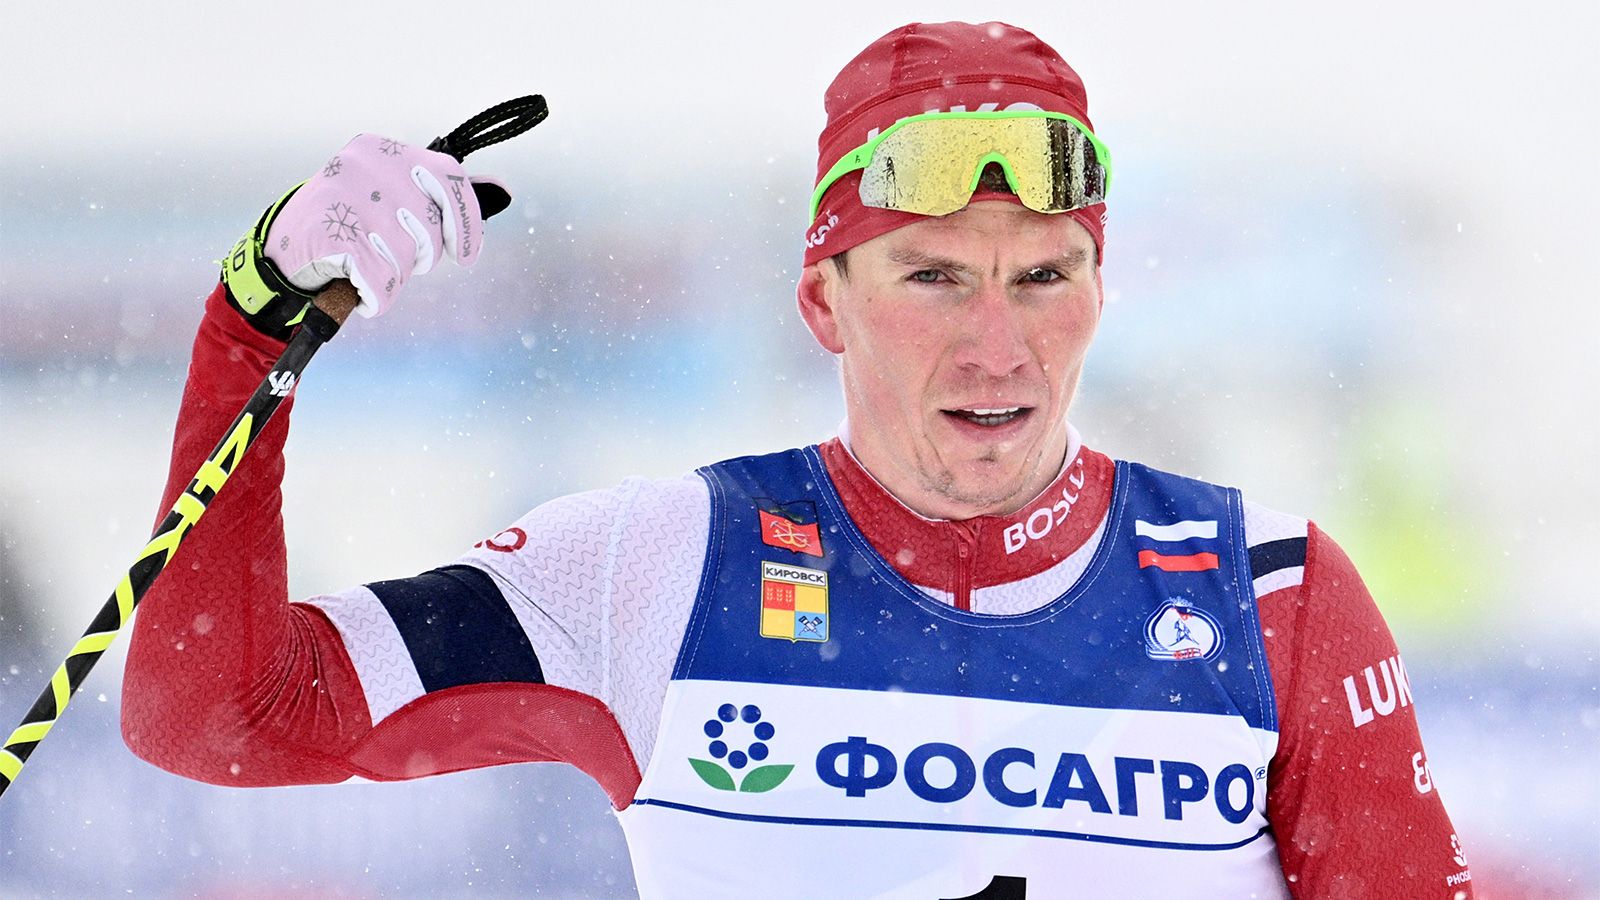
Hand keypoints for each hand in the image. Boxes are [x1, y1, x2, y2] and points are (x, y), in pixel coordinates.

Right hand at [221, 134, 509, 338]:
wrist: (283, 253)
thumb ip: (445, 194)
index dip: (466, 223)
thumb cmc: (350, 226)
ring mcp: (345, 199)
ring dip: (392, 275)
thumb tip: (504, 191)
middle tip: (393, 257)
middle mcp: (364, 166)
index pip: (449, 177)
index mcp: (383, 150)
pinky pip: (380, 281)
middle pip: (429, 226)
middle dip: (419, 255)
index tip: (465, 256)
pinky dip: (375, 297)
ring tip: (366, 266)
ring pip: (405, 257)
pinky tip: (359, 290)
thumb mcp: (395, 199)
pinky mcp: (331, 237)